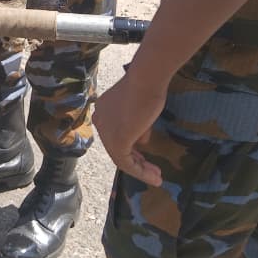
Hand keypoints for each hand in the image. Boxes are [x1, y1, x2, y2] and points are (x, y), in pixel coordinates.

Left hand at [94, 71, 166, 186]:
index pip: (116, 135)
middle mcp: (100, 121)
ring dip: (141, 170)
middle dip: (137, 161)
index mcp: (103, 111)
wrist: (146, 79)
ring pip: (121, 158)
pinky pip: (126, 162)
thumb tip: (142, 141)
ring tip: (157, 178)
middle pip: (117, 148)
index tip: (146, 156)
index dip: (131, 148)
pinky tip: (154, 177)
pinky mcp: (117, 141)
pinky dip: (141, 172)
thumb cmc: (147, 88)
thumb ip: (138, 126)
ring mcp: (107, 132)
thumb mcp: (141, 109)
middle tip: (153, 171)